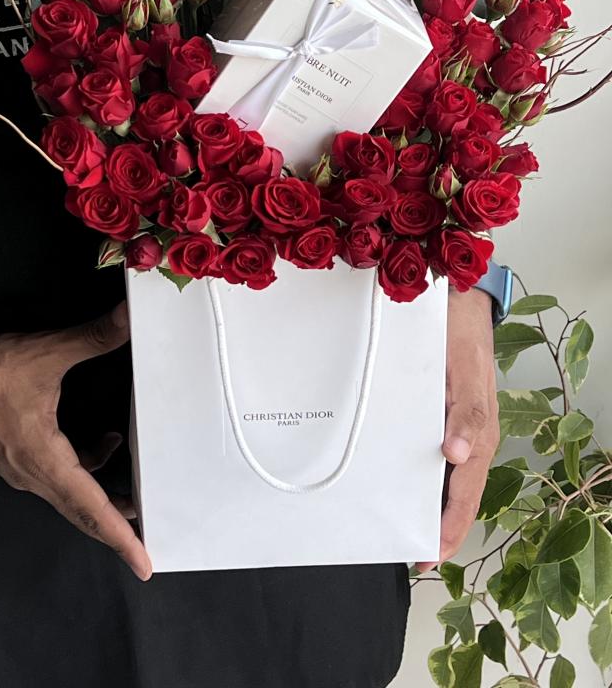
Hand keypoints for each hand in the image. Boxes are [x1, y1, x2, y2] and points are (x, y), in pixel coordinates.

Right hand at [0, 302, 151, 580]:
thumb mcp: (46, 353)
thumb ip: (91, 338)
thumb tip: (127, 316)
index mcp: (44, 459)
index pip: (92, 507)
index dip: (121, 537)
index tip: (143, 564)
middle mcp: (33, 475)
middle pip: (84, 513)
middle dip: (118, 529)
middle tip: (148, 547)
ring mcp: (23, 471)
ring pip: (72, 496)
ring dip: (103, 496)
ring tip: (137, 489)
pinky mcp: (17, 459)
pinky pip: (59, 478)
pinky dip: (86, 468)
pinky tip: (104, 441)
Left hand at [417, 287, 498, 571]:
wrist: (451, 305)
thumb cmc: (461, 342)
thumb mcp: (468, 379)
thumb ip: (468, 416)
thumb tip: (459, 454)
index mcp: (478, 439)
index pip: (463, 497)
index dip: (446, 530)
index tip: (427, 558)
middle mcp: (463, 439)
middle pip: (449, 494)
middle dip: (429, 524)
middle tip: (402, 549)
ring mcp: (447, 427)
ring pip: (433, 475)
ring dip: (417, 499)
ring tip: (391, 522)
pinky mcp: (429, 413)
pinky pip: (417, 449)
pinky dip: (406, 468)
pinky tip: (386, 476)